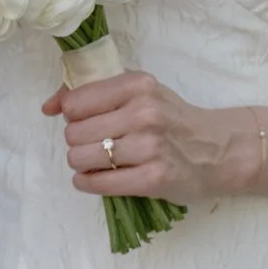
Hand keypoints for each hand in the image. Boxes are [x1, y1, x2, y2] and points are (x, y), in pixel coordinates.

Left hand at [44, 67, 258, 207]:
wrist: (218, 149)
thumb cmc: (173, 119)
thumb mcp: (141, 92)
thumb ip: (95, 92)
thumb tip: (49, 105)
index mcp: (138, 85)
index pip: (76, 103)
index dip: (73, 115)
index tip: (86, 121)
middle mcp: (144, 113)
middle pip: (74, 132)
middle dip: (76, 141)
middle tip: (94, 144)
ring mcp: (149, 147)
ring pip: (81, 158)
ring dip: (81, 163)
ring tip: (96, 162)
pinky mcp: (153, 178)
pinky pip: (99, 183)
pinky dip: (87, 183)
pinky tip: (94, 178)